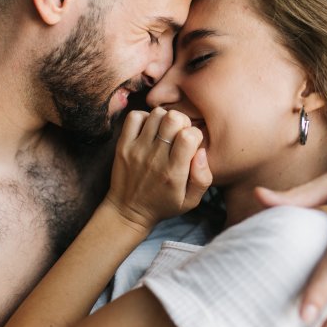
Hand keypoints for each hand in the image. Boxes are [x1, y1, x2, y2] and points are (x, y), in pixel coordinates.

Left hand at [106, 107, 211, 231]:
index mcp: (173, 172)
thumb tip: (201, 151)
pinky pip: (134, 117)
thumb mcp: (190, 201)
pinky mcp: (123, 145)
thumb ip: (203, 178)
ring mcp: (136, 150)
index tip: (192, 144)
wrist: (128, 212)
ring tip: (165, 132)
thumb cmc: (163, 205)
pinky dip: (145, 118)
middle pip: (173, 119)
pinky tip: (150, 130)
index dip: (195, 134)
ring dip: (165, 119)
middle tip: (179, 134)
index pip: (189, 136)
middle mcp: (154, 158)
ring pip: (156, 114)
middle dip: (182, 121)